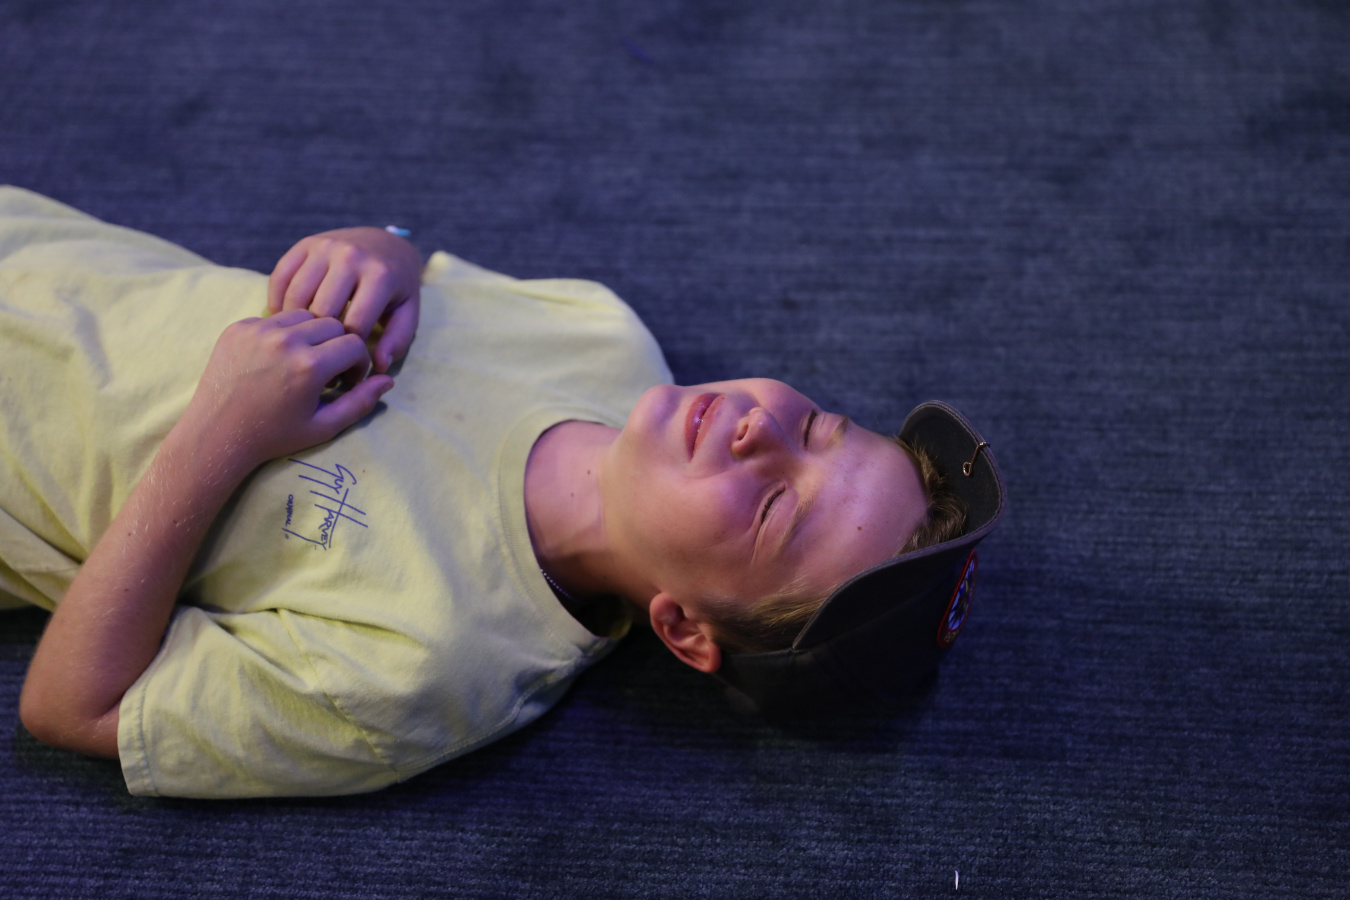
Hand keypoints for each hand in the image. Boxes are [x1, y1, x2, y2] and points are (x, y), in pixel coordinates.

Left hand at [186, 310, 393, 471]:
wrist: (217, 434)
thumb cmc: (273, 435)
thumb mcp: (323, 426)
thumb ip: (360, 402)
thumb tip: (388, 380)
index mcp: (310, 366)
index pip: (354, 343)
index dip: (357, 364)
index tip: (345, 382)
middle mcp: (285, 340)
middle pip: (333, 323)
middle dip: (337, 346)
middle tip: (326, 372)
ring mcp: (258, 330)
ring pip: (305, 315)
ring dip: (312, 335)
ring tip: (303, 363)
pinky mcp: (239, 327)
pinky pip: (275, 318)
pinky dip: (284, 334)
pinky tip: (277, 360)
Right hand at [268, 227, 420, 372]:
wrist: (385, 243)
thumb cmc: (396, 288)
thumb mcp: (406, 314)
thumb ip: (397, 340)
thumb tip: (379, 366)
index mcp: (379, 275)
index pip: (355, 325)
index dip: (348, 352)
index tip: (346, 364)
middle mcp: (350, 256)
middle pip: (322, 311)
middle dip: (320, 339)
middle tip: (320, 357)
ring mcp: (325, 246)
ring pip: (297, 296)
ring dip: (296, 323)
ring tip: (301, 342)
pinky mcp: (305, 244)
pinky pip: (281, 277)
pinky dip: (277, 302)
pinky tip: (286, 322)